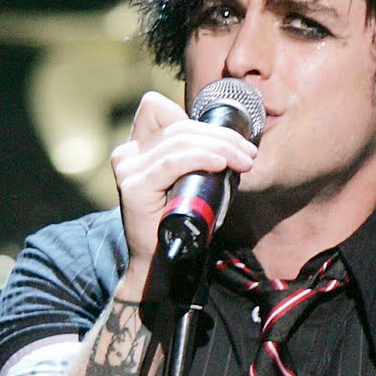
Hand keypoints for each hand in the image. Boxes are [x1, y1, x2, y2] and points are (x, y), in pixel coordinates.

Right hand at [110, 89, 258, 289]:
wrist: (162, 266)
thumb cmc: (180, 226)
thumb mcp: (188, 183)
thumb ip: (194, 158)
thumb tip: (230, 140)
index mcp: (136, 149)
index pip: (159, 109)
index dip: (195, 120)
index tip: (228, 141)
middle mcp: (127, 155)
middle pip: (178, 126)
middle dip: (220, 136)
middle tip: (248, 153)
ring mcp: (127, 169)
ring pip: (179, 141)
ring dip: (219, 148)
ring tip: (243, 161)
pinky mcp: (134, 187)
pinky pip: (172, 163)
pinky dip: (200, 159)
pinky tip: (220, 164)